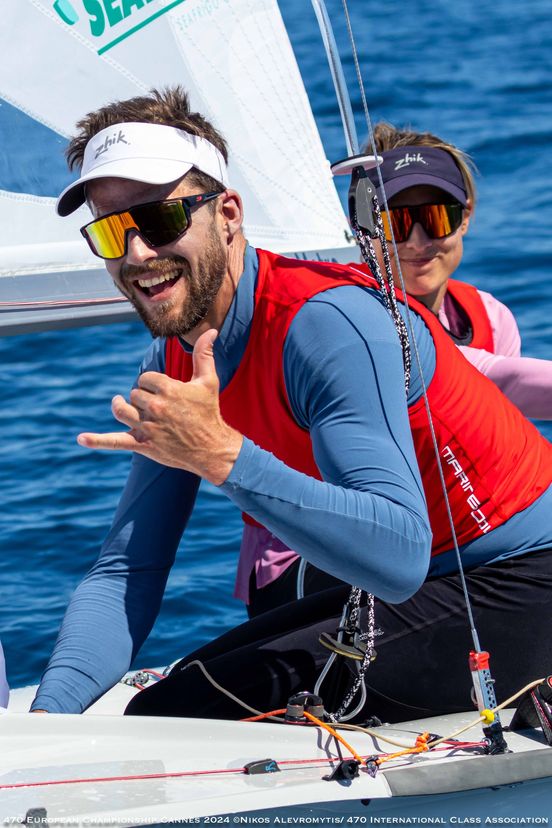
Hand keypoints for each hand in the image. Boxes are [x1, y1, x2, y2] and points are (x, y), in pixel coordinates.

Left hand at [77, 329, 242, 484]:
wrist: (212, 448)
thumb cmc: (209, 412)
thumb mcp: (209, 381)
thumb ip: (204, 354)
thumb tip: (211, 332)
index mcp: (168, 389)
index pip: (145, 378)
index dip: (152, 383)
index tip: (164, 391)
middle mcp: (155, 407)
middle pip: (134, 394)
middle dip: (143, 398)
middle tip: (158, 407)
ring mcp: (147, 427)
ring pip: (121, 410)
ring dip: (122, 407)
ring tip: (122, 404)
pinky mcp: (142, 444)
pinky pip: (115, 441)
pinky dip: (97, 440)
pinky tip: (81, 439)